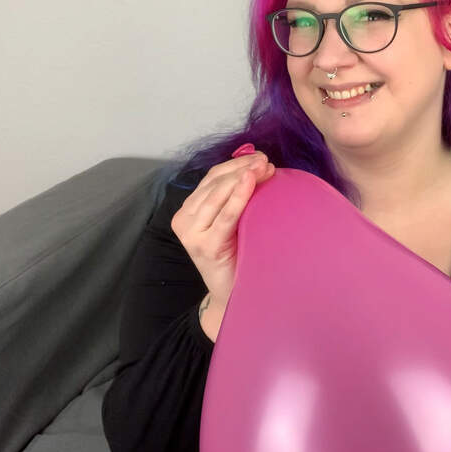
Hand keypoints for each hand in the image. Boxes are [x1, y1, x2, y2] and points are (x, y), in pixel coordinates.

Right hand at [170, 146, 274, 312]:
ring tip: (265, 168)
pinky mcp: (204, 246)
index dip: (236, 164)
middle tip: (266, 162)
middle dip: (242, 168)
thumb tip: (257, 164)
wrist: (233, 294)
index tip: (260, 157)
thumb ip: (236, 197)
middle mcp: (184, 219)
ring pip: (217, 195)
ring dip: (243, 177)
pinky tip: (250, 182)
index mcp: (189, 210)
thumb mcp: (234, 221)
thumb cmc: (238, 255)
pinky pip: (225, 215)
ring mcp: (191, 233)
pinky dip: (238, 197)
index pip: (212, 178)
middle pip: (215, 183)